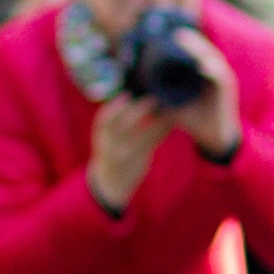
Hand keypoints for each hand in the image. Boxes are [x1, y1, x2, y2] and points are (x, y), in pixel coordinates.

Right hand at [87, 93, 173, 213]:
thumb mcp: (107, 135)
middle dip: (139, 111)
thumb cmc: (111, 148)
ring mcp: (125, 154)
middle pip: (125, 126)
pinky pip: (153, 144)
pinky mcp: (139, 160)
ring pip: (143, 135)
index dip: (115, 107)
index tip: (127, 95)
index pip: (105, 119)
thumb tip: (135, 93)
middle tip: (153, 98)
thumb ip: (117, 119)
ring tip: (168, 108)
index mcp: (102, 135)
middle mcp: (111, 145)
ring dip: (158, 121)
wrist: (111, 180)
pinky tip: (171, 122)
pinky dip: (162, 131)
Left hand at [163, 27, 242, 159]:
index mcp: (203, 71)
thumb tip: (138, 86)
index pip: (195, 50)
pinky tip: (201, 65)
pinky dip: (211, 69)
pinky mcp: (227, 90)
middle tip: (174, 33)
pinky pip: (220, 75)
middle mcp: (214, 71)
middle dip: (190, 40)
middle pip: (204, 49)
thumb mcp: (173, 103)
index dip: (184, 41)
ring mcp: (222, 79)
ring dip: (199, 49)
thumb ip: (161, 92)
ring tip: (184, 41)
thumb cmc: (194, 119)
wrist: (214, 138)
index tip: (167, 35)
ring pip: (212, 57)